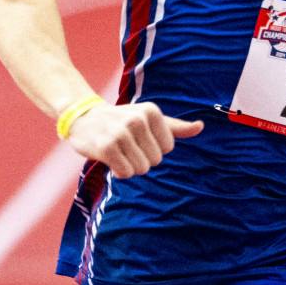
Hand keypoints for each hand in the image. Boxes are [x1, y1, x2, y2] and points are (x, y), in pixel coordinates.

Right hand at [66, 100, 202, 178]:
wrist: (84, 118)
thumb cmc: (122, 120)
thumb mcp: (149, 118)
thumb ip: (176, 126)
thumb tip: (201, 126)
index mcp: (151, 111)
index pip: (168, 147)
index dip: (154, 148)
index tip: (140, 139)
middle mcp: (137, 120)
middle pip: (156, 160)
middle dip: (142, 158)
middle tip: (127, 146)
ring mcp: (120, 133)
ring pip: (141, 168)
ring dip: (130, 166)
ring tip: (119, 151)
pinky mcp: (106, 147)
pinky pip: (125, 173)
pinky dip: (119, 171)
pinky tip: (110, 158)